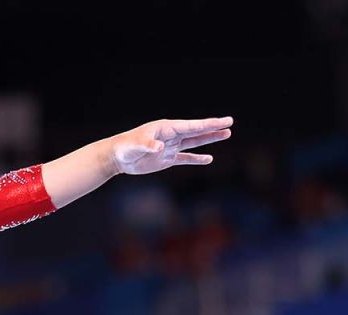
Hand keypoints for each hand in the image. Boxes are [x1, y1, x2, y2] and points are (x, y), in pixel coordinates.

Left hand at [108, 116, 232, 175]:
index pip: (191, 126)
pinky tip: (208, 159)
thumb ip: (148, 145)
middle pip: (196, 131)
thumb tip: (160, 147)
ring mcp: (170, 147)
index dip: (208, 124)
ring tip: (226, 134)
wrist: (117, 157)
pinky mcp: (166, 159)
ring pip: (194, 143)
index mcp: (166, 128)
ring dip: (209, 139)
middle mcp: (171, 135)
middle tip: (230, 123)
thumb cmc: (125, 147)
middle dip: (213, 128)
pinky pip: (185, 159)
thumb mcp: (136, 145)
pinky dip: (196, 159)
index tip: (224, 121)